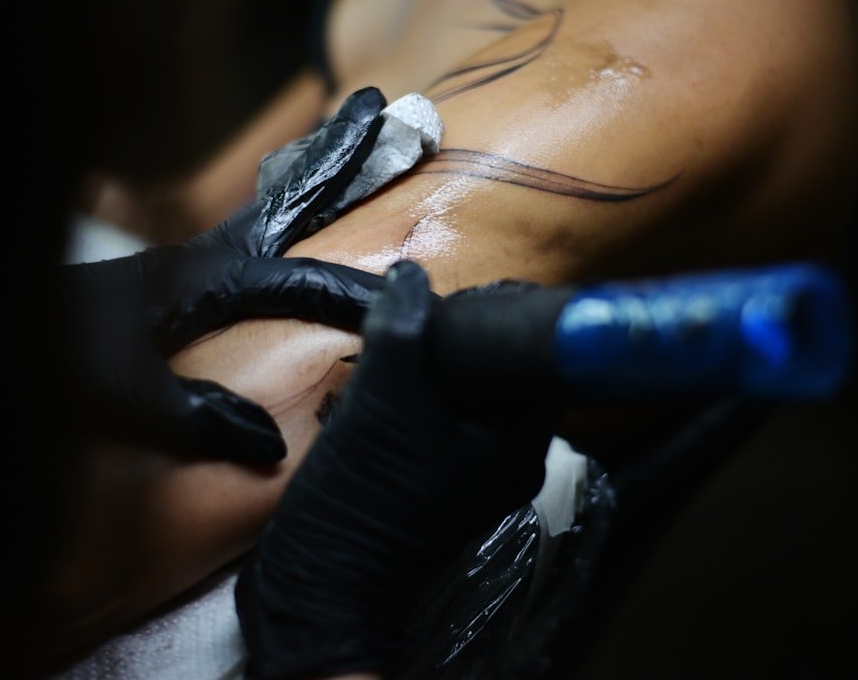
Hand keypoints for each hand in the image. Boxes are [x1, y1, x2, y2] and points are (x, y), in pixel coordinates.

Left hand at [64, 88, 389, 463]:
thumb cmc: (51, 363)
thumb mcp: (120, 398)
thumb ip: (196, 417)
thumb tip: (272, 443)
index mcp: (199, 280)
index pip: (294, 280)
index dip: (349, 295)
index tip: (399, 305)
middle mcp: (200, 258)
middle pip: (286, 199)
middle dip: (338, 160)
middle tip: (383, 116)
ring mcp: (187, 262)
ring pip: (267, 206)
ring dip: (312, 173)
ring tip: (353, 135)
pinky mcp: (173, 278)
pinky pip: (242, 230)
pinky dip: (276, 206)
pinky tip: (289, 216)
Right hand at [235, 261, 557, 678]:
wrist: (320, 582)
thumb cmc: (368, 496)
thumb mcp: (387, 402)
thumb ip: (404, 331)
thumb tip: (410, 274)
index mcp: (520, 442)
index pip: (536, 359)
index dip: (503, 318)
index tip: (459, 299)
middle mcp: (505, 457)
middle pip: (496, 373)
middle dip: (455, 340)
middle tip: (414, 319)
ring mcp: (467, 472)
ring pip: (460, 394)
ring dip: (425, 366)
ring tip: (387, 347)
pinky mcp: (431, 479)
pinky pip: (432, 419)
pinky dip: (407, 395)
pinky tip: (373, 385)